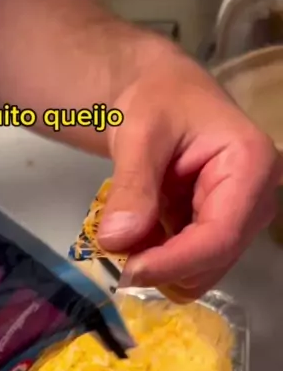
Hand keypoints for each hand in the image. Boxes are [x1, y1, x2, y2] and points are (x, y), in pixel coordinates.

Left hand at [98, 46, 281, 300]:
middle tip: (114, 248)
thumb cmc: (158, 101)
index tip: (126, 270)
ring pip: (199, 274)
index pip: (219, 237)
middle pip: (211, 263)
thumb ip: (132, 186)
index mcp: (251, 167)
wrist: (162, 96)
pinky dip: (158, 263)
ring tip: (127, 230)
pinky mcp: (222, 235)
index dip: (172, 263)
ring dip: (158, 266)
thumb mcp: (139, 133)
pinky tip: (140, 233)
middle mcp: (257, 201)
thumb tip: (115, 241)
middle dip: (161, 267)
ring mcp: (241, 222)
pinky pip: (189, 269)